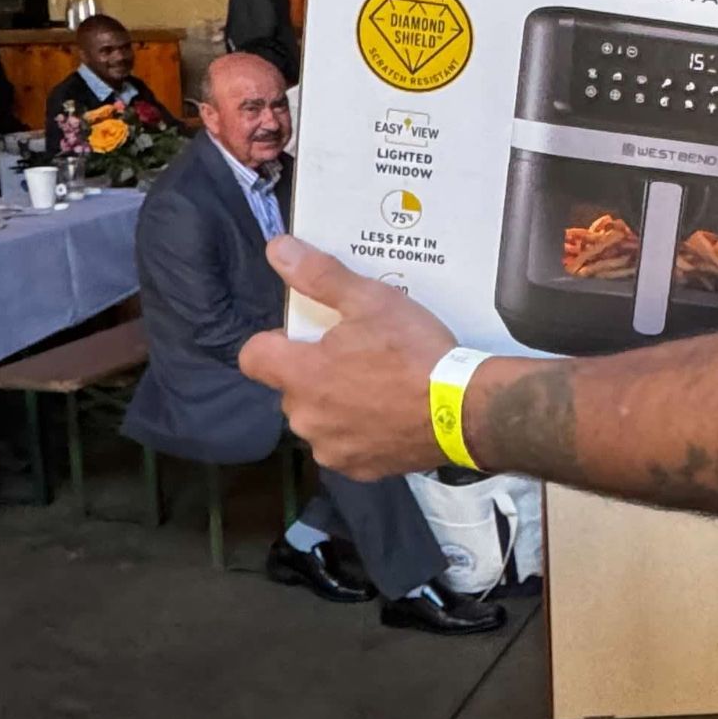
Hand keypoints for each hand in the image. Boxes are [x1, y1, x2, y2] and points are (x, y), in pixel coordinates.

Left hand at [239, 237, 455, 477]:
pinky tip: (389, 418)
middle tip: (357, 357)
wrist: (464, 409)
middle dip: (314, 373)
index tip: (307, 335)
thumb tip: (277, 248)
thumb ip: (320, 276)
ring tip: (378, 389)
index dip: (275, 342)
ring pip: (318, 419)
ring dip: (335, 405)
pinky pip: (345, 446)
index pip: (253, 356)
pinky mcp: (359, 470)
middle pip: (291, 389)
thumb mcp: (371, 301)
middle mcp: (304, 417)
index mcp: (300, 374)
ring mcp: (330, 448)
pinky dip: (359, 433)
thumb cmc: (413, 352)